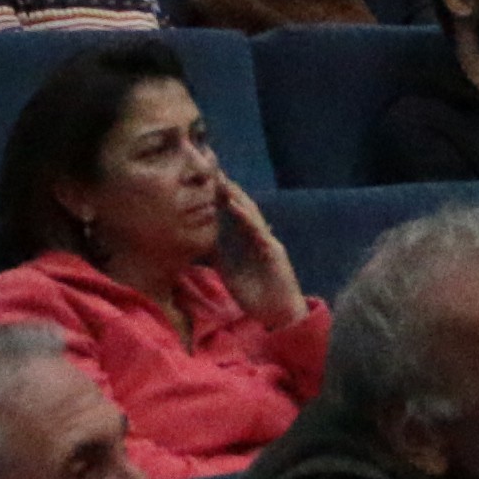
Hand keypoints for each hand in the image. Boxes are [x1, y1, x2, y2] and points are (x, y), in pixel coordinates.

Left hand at [212, 177, 308, 327]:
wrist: (278, 316)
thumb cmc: (257, 297)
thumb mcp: (229, 273)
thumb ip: (218, 257)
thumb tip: (199, 245)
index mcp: (247, 239)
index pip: (231, 211)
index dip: (217, 193)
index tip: (201, 175)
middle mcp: (258, 235)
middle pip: (240, 204)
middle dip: (225, 185)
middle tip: (208, 162)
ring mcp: (267, 241)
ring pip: (249, 212)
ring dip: (234, 194)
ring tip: (218, 177)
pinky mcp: (274, 251)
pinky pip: (257, 230)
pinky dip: (245, 217)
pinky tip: (233, 204)